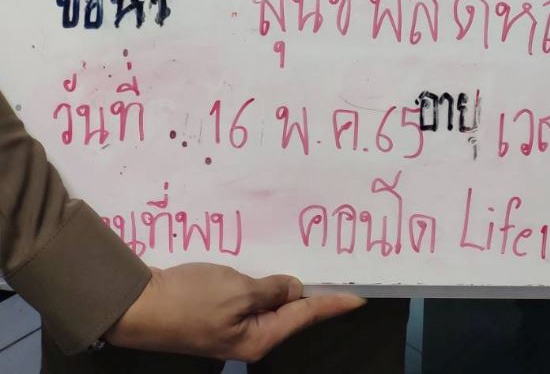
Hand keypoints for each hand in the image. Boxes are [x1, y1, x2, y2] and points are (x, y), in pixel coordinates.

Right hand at [103, 263, 364, 359]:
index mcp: (257, 339)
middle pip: (290, 312)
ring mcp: (229, 326)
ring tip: (310, 265)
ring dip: (286, 285)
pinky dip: (262, 282)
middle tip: (339, 273)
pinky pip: (248, 296)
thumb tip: (294, 289)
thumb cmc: (187, 300)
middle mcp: (247, 337)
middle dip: (312, 293)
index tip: (359, 297)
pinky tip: (270, 267)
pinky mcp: (214, 313)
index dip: (332, 304)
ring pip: (269, 303)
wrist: (134, 305)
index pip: (305, 316)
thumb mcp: (237, 291)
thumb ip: (272, 290)